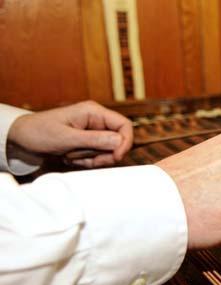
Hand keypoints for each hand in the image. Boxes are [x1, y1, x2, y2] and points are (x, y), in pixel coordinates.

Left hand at [8, 100, 132, 167]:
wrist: (21, 138)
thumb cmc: (39, 132)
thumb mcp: (67, 138)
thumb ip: (95, 140)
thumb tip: (120, 141)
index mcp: (93, 112)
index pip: (124, 125)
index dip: (124, 142)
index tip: (115, 157)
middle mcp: (96, 120)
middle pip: (117, 141)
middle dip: (104, 155)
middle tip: (87, 160)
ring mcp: (93, 132)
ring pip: (108, 151)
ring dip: (93, 159)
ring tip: (72, 156)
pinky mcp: (88, 142)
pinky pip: (98, 156)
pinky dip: (87, 161)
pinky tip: (71, 158)